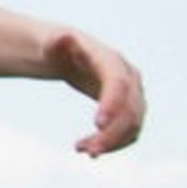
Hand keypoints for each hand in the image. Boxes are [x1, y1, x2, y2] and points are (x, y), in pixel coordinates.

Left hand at [47, 29, 145, 154]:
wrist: (71, 56)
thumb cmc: (60, 49)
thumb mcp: (52, 43)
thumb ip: (56, 41)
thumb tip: (62, 37)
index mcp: (111, 61)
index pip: (118, 83)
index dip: (112, 103)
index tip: (96, 125)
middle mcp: (130, 78)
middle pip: (130, 110)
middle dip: (111, 133)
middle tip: (85, 149)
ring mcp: (134, 94)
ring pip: (133, 125)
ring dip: (111, 143)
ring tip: (82, 149)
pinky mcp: (129, 109)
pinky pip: (129, 132)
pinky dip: (113, 145)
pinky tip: (88, 149)